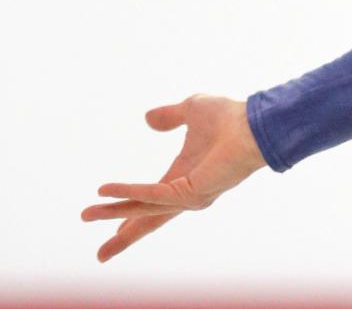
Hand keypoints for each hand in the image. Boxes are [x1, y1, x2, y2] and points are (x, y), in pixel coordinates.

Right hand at [81, 94, 268, 262]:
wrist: (251, 123)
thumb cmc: (230, 117)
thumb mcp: (192, 110)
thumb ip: (170, 116)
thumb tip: (149, 119)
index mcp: (185, 175)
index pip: (153, 201)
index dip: (133, 212)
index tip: (115, 228)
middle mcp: (186, 191)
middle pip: (149, 220)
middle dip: (124, 236)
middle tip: (101, 255)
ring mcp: (188, 195)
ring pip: (144, 209)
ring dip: (114, 212)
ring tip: (86, 214)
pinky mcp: (189, 193)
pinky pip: (151, 195)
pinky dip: (128, 193)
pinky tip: (107, 191)